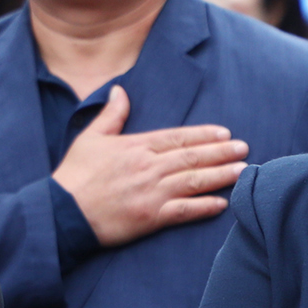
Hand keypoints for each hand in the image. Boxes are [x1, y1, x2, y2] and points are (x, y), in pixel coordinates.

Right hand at [50, 84, 248, 247]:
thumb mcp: (90, 138)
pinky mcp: (151, 217)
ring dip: (220, 176)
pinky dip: (204, 207)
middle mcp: (149, 167)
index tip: (224, 133)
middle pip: (192, 157)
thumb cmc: (75, 175)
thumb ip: (111, 115)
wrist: (63, 212)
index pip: (178, 137)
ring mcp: (152, 193)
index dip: (203, 135)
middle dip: (221, 152)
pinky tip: (222, 203)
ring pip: (194, 181)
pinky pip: (184, 211)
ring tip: (241, 170)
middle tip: (243, 148)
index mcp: (137, 146)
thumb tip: (120, 90)